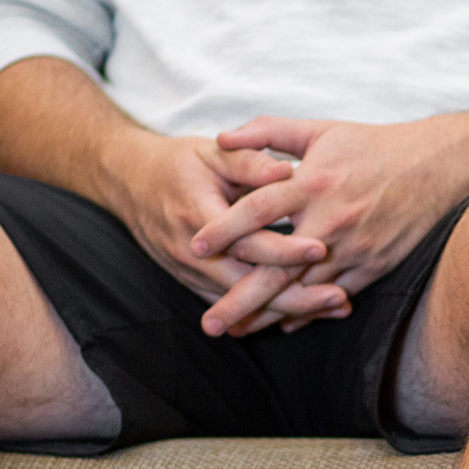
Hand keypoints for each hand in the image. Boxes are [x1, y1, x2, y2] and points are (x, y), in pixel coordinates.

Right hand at [92, 131, 343, 320]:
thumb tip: (287, 171)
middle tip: (339, 300)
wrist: (129, 182)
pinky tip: (301, 314)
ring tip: (333, 308)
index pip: (247, 241)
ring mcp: (189, 273)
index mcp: (198, 215)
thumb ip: (250, 161)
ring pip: (242, 303)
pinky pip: (231, 304)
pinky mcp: (191, 283)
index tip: (321, 248)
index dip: (284, 248)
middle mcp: (191, 252)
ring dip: (288, 310)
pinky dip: (265, 313)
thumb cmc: (178, 163)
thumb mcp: (213, 153)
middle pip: (248, 286)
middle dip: (295, 297)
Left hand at [190, 115, 468, 336]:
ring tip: (238, 330)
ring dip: (270, 313)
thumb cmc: (373, 145)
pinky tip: (284, 324)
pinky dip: (308, 311)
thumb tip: (222, 138)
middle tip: (209, 324)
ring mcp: (354, 248)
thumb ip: (267, 133)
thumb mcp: (319, 129)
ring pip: (304, 290)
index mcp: (314, 183)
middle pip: (277, 267)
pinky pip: (335, 295)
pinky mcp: (374, 266)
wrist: (436, 167)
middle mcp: (332, 221)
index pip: (260, 209)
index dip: (226, 228)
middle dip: (240, 299)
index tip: (196, 246)